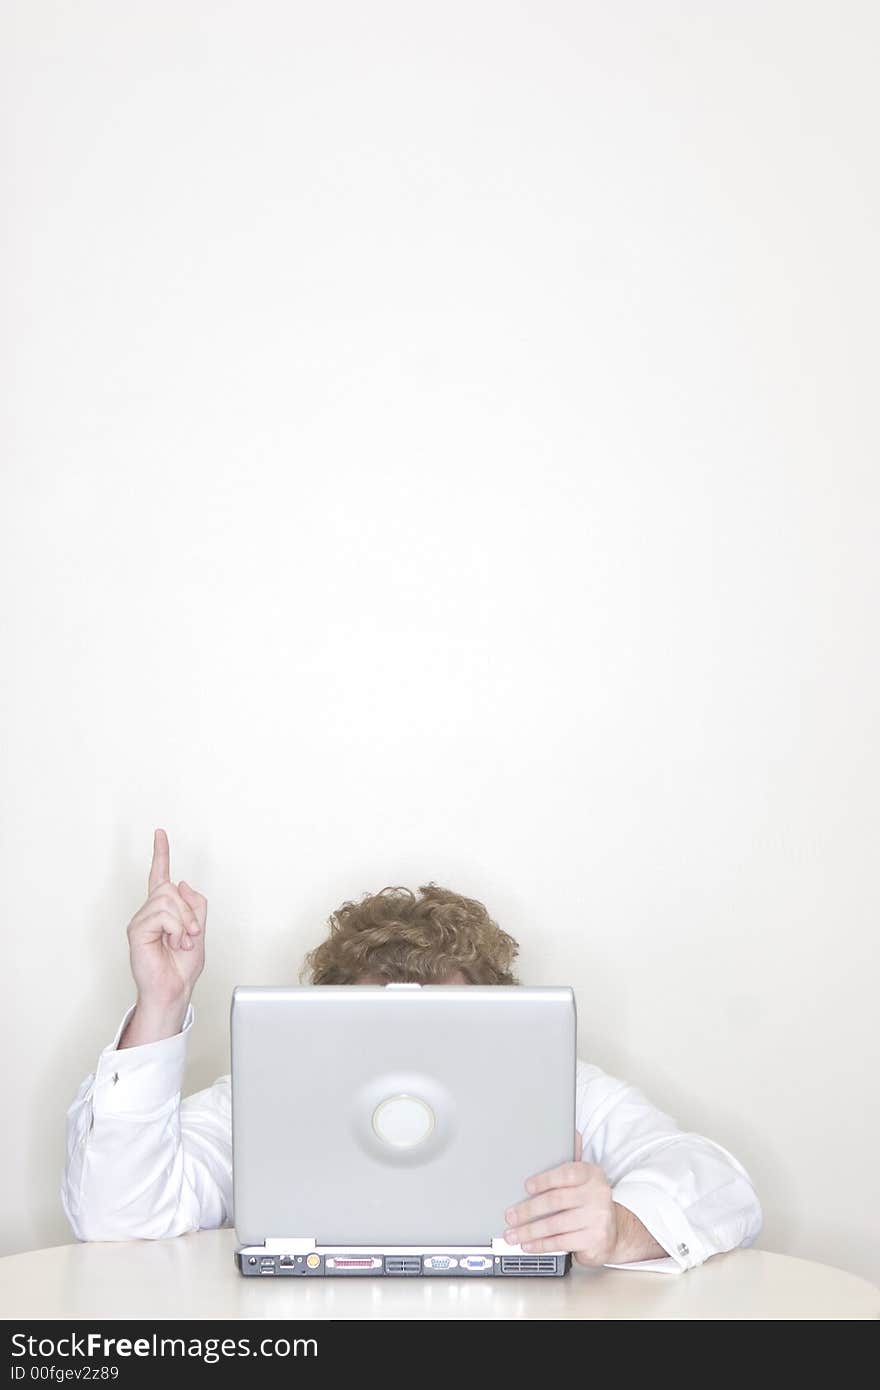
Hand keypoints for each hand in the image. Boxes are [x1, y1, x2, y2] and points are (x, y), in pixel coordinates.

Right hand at [118, 829, 207, 1046]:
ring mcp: (141, 920)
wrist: (174, 989)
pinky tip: (171, 942)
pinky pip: (161, 914)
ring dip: (183, 921)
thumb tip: (181, 883)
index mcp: (164, 910)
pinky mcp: (136, 929)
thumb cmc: (182, 965)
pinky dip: (174, 928)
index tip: (160, 833)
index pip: (160, 875)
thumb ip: (195, 904)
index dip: (161, 853)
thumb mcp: (199, 929)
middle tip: (190, 934)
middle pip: (170, 888)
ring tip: (180, 941)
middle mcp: (150, 911)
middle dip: (188, 911)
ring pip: (167, 899)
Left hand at [503, 1132, 620, 1267]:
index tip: (526, 1186)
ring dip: (530, 1231)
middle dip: (528, 1210)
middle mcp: (598, 1194)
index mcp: (592, 1174)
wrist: (614, 1232)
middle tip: (510, 1215)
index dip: (544, 1179)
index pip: (567, 1173)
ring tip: (513, 1234)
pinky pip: (562, 1242)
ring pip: (555, 1224)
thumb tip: (571, 1131)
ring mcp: (598, 1218)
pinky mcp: (595, 1240)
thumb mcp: (584, 1179)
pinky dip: (541, 1245)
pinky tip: (529, 1244)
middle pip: (556, 1200)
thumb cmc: (589, 1201)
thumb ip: (572, 1160)